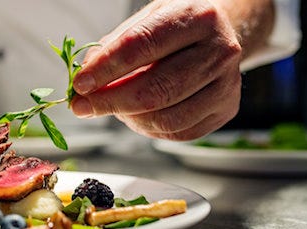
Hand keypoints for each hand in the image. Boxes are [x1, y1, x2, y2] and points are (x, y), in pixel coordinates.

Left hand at [71, 0, 249, 140]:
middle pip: (155, 89)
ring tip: (111, 107)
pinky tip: (135, 115)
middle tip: (82, 106)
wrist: (221, 34)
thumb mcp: (146, 20)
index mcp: (197, 17)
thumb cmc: (176, 27)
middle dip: (109, 102)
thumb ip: (114, 45)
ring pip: (165, 118)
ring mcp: (226, 84)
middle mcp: (219, 50)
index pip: (142, 46)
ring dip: (127, 117)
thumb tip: (86, 75)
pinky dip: (147, 128)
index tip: (80, 84)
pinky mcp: (225, 109)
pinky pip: (177, 133)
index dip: (106, 68)